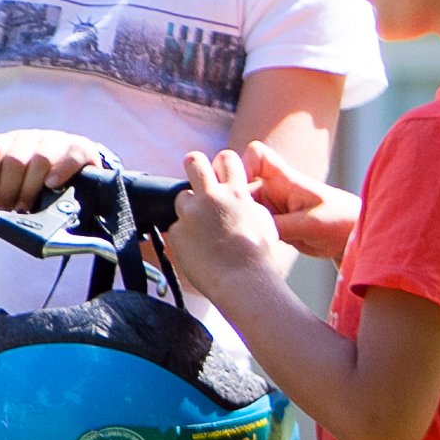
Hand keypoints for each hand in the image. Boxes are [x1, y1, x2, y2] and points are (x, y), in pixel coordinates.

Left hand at [0, 130, 112, 211]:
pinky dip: (60, 172)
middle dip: (9, 190)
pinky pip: (70, 156)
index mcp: (8, 144)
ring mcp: (55, 140)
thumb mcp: (11, 184)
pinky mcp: (80, 148)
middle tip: (10, 207)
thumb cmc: (35, 186)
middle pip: (14, 160)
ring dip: (31, 188)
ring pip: (40, 160)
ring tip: (27, 205)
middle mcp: (30, 138)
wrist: (74, 178)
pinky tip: (52, 186)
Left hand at [164, 151, 291, 298]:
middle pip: (194, 162)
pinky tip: (198, 249)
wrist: (242, 281)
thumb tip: (241, 200)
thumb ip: (247, 204)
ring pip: (182, 197)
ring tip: (202, 227)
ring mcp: (191, 214)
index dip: (222, 162)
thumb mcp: (263, 221)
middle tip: (194, 170)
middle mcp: (211, 197)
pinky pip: (177, 228)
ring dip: (189, 208)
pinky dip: (184, 236)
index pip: (227, 158)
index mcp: (236, 193)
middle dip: (193, 163)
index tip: (220, 169)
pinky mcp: (177, 232)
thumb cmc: (258, 257)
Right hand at [237, 140, 358, 257]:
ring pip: (239, 209)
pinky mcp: (269, 226)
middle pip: (237, 186)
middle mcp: (271, 191)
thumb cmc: (340, 220)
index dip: (243, 165)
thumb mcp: (310, 224)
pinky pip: (248, 227)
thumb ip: (279, 226)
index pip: (256, 155)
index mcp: (284, 180)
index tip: (240, 188)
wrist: (351, 239)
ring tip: (246, 241)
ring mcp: (269, 209)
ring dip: (237, 222)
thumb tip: (247, 231)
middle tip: (235, 225)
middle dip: (231, 203)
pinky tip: (249, 249)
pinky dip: (244, 235)